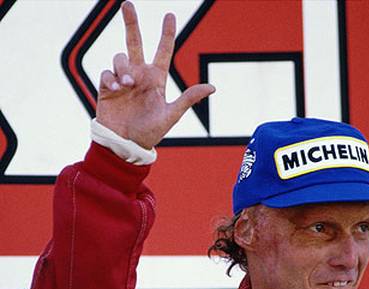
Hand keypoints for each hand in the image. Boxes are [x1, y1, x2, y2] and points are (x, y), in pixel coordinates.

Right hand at [95, 1, 214, 148]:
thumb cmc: (150, 132)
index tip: (170, 15)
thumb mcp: (171, 115)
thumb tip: (212, 87)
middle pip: (135, 42)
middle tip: (128, 4)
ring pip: (120, 57)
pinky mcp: (106, 87)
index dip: (167, 33)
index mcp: (156, 79)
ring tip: (128, 85)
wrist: (126, 145)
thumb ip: (189, 99)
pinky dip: (111, 78)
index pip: (163, 51)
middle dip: (131, 23)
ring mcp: (122, 80)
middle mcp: (139, 75)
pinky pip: (106, 72)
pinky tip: (117, 89)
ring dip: (124, 68)